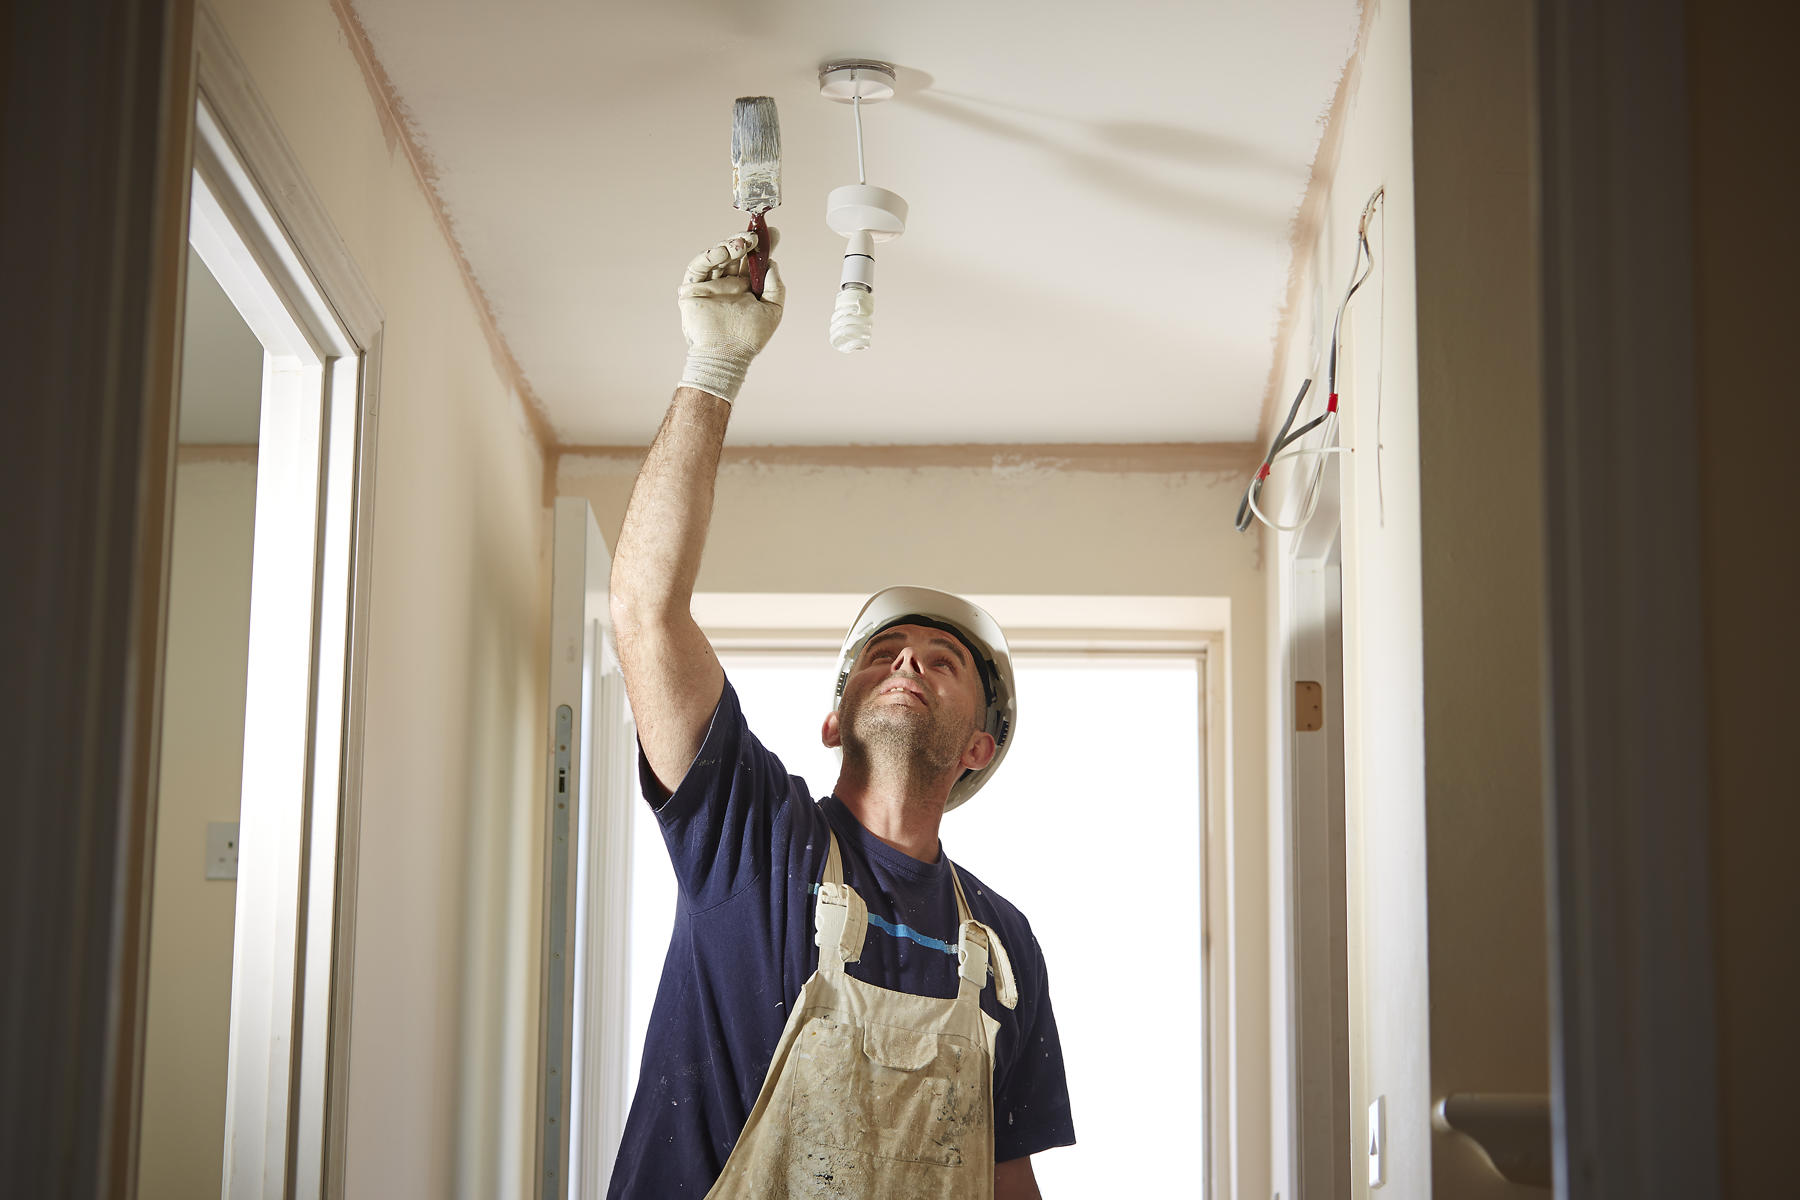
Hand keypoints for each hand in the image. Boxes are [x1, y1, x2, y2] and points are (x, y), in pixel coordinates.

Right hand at [678, 231, 784, 403]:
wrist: (725, 355)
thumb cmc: (749, 339)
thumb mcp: (773, 311)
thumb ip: (776, 287)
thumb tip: (772, 264)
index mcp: (746, 287)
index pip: (753, 261)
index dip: (763, 246)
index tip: (772, 233)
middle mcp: (728, 283)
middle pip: (735, 254)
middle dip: (746, 241)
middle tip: (755, 235)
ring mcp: (711, 284)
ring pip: (718, 256)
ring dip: (729, 245)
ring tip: (742, 243)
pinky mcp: (693, 288)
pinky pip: (699, 266)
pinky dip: (710, 255)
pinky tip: (723, 251)